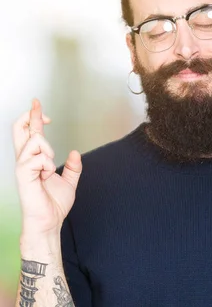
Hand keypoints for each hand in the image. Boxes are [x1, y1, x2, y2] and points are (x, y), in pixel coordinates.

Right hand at [13, 99, 82, 236]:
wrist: (50, 221)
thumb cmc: (54, 205)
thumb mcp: (69, 182)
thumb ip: (73, 167)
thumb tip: (75, 153)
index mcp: (34, 160)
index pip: (31, 133)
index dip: (34, 117)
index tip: (39, 106)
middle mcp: (25, 160)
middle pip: (20, 130)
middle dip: (30, 116)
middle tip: (38, 107)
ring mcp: (22, 166)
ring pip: (34, 140)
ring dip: (48, 149)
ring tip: (49, 167)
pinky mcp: (23, 174)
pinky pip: (38, 157)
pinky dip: (47, 163)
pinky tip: (46, 174)